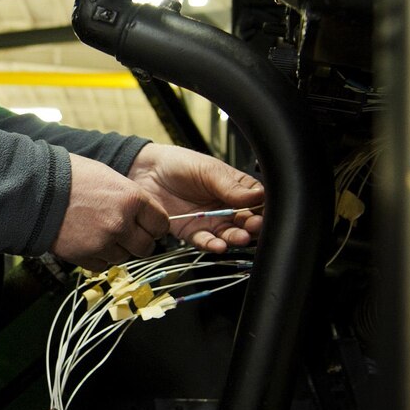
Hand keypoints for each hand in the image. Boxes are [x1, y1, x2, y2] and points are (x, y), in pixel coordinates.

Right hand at [52, 153, 171, 265]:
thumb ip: (130, 198)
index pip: (161, 224)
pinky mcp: (86, 257)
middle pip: (146, 247)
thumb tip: (145, 214)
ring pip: (124, 258)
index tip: (149, 226)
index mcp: (132, 199)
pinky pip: (103, 266)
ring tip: (101, 234)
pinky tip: (88, 242)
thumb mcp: (109, 177)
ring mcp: (103, 242)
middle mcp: (121, 223)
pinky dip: (98, 257)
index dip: (155, 226)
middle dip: (139, 242)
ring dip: (116, 250)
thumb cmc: (71, 177)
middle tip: (128, 234)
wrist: (36, 190)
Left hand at [125, 143, 262, 254]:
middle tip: (252, 227)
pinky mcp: (193, 232)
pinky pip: (206, 242)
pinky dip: (213, 245)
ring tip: (239, 238)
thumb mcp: (209, 171)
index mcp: (236, 188)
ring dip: (235, 238)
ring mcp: (211, 221)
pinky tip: (218, 245)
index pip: (256, 202)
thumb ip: (231, 186)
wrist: (147, 172)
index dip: (262, 210)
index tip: (262, 214)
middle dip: (252, 227)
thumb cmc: (179, 164)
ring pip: (229, 235)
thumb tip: (257, 196)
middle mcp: (226, 207)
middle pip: (246, 222)